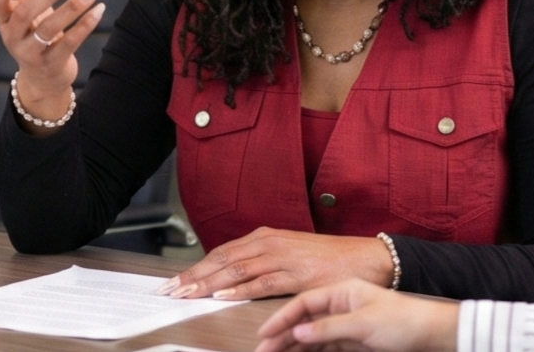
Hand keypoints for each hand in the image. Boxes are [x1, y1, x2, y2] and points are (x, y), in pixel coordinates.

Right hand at [0, 0, 105, 131]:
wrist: (43, 77)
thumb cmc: (33, 30)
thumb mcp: (25, 4)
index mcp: (4, 19)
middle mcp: (12, 37)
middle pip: (25, 13)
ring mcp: (30, 53)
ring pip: (49, 29)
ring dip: (74, 7)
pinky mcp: (51, 64)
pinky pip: (69, 43)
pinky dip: (85, 25)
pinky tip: (100, 9)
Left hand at [155, 228, 393, 300]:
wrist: (365, 258)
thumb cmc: (328, 259)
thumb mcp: (288, 254)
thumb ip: (261, 262)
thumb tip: (232, 278)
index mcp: (265, 237)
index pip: (220, 253)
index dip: (194, 268)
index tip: (173, 282)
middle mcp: (269, 243)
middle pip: (221, 260)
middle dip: (192, 277)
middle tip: (168, 291)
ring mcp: (282, 258)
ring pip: (236, 271)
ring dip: (208, 284)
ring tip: (185, 295)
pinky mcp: (296, 275)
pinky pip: (262, 283)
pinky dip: (239, 290)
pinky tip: (222, 297)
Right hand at [254, 279, 458, 351]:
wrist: (430, 333)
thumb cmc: (401, 321)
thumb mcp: (363, 324)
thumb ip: (328, 328)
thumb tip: (297, 333)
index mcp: (341, 290)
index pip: (303, 302)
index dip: (282, 317)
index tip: (265, 333)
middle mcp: (339, 305)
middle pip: (303, 320)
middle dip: (281, 334)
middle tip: (261, 350)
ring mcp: (344, 323)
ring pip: (310, 335)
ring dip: (290, 345)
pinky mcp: (351, 340)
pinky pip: (322, 345)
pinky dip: (307, 351)